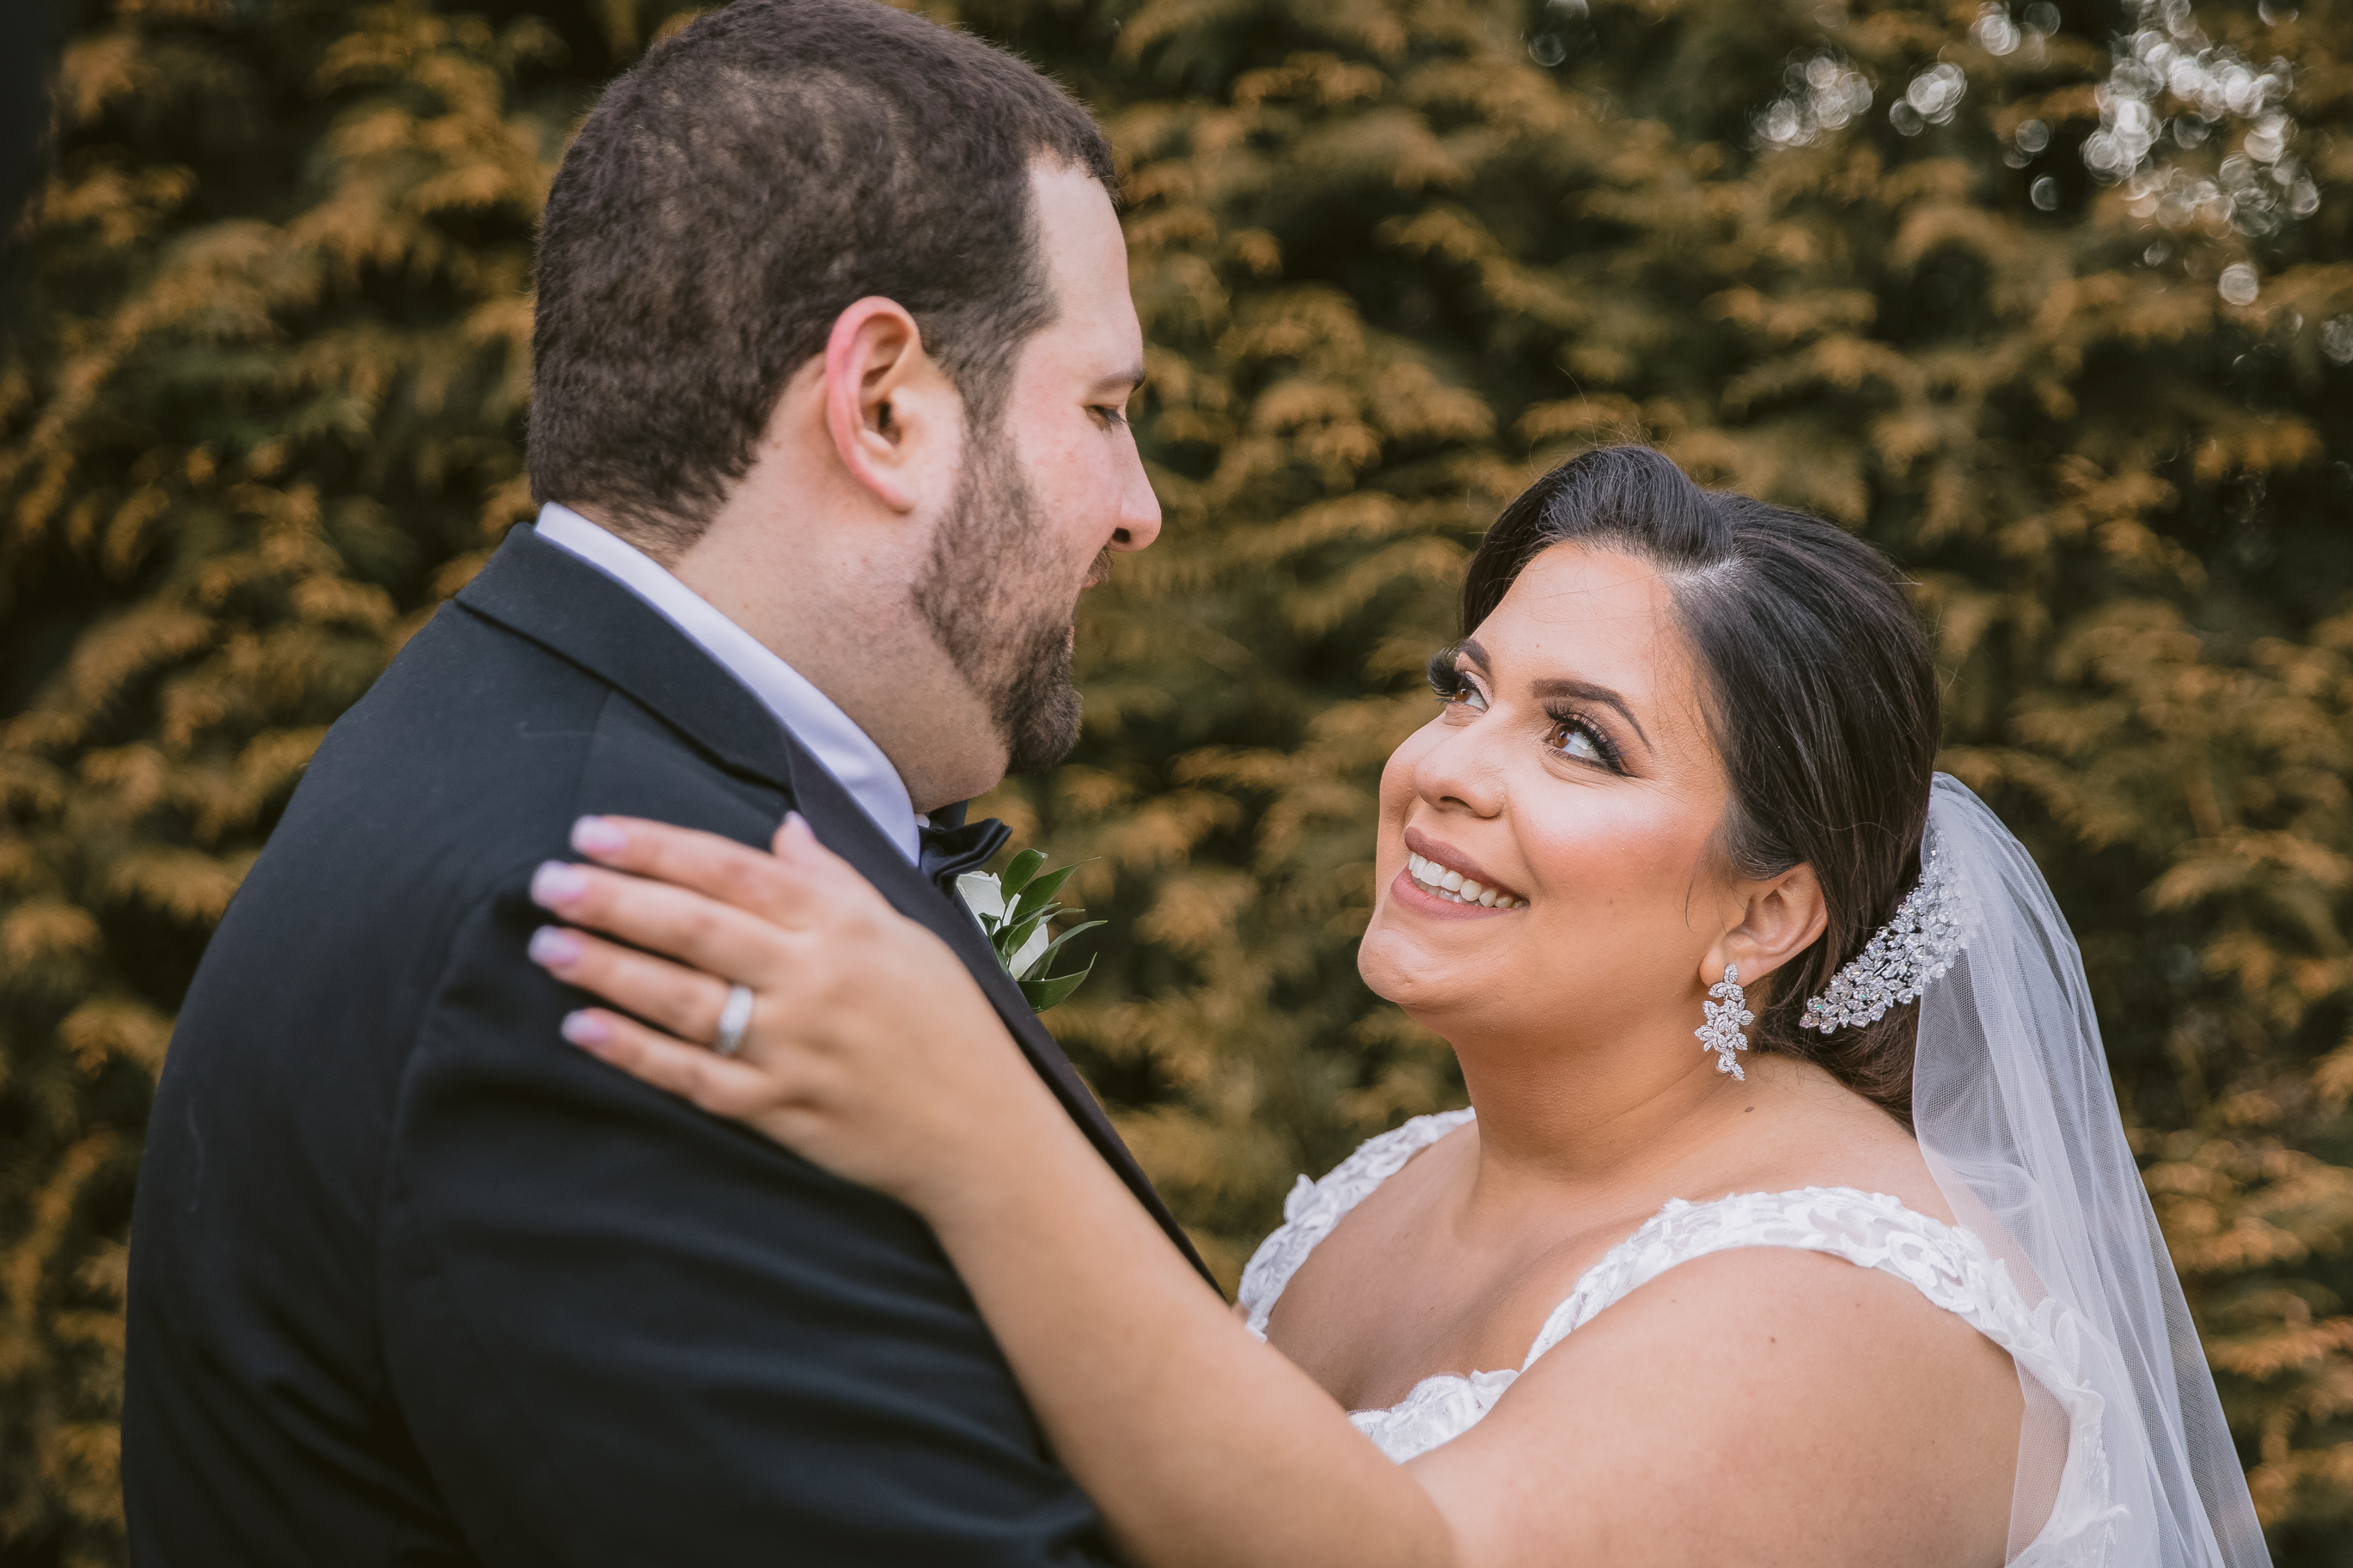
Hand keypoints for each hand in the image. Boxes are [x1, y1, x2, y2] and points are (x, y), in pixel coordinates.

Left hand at [524, 812, 1061, 1211]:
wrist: (982, 1131)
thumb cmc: (945, 1023)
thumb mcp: (906, 933)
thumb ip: (837, 881)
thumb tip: (783, 830)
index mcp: (844, 926)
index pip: (734, 870)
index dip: (658, 848)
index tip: (593, 832)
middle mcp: (815, 980)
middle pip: (696, 929)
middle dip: (614, 901)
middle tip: (546, 882)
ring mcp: (794, 1049)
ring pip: (683, 1000)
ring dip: (608, 970)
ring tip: (548, 945)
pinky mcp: (779, 1110)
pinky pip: (692, 1076)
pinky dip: (633, 1053)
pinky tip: (582, 1030)